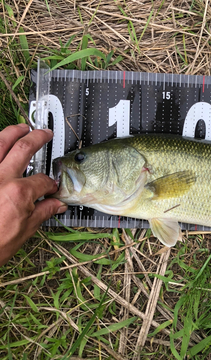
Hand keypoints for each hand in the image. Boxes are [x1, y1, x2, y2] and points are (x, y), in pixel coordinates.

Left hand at [0, 124, 67, 265]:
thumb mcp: (24, 231)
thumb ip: (42, 212)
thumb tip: (55, 205)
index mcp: (19, 191)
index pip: (42, 180)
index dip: (50, 183)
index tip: (50, 187)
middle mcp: (0, 177)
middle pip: (23, 148)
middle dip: (37, 137)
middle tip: (44, 134)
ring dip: (11, 132)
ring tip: (21, 128)